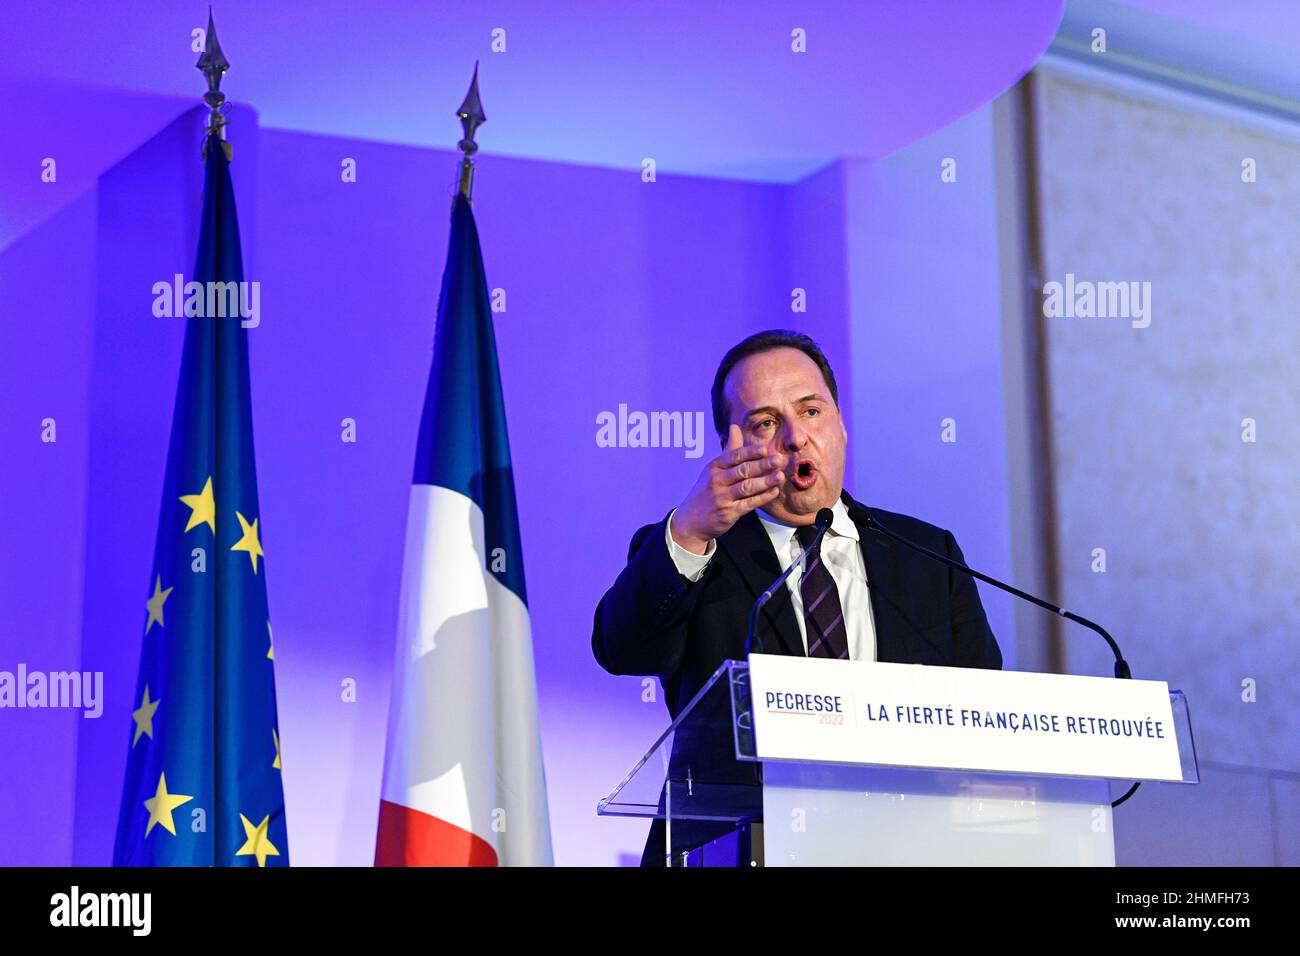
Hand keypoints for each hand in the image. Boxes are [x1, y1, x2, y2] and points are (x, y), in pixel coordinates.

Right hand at [670, 424, 786, 553]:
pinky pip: (749, 503)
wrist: (691, 521)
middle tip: (779, 460)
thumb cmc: (706, 491)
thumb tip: (735, 427)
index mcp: (714, 467)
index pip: (734, 456)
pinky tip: (774, 491)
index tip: (766, 449)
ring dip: (766, 481)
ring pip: (747, 487)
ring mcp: (722, 498)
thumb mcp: (713, 469)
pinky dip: (763, 497)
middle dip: (762, 465)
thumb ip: (728, 450)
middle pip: (743, 471)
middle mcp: (716, 481)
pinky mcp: (728, 512)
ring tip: (780, 476)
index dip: (750, 453)